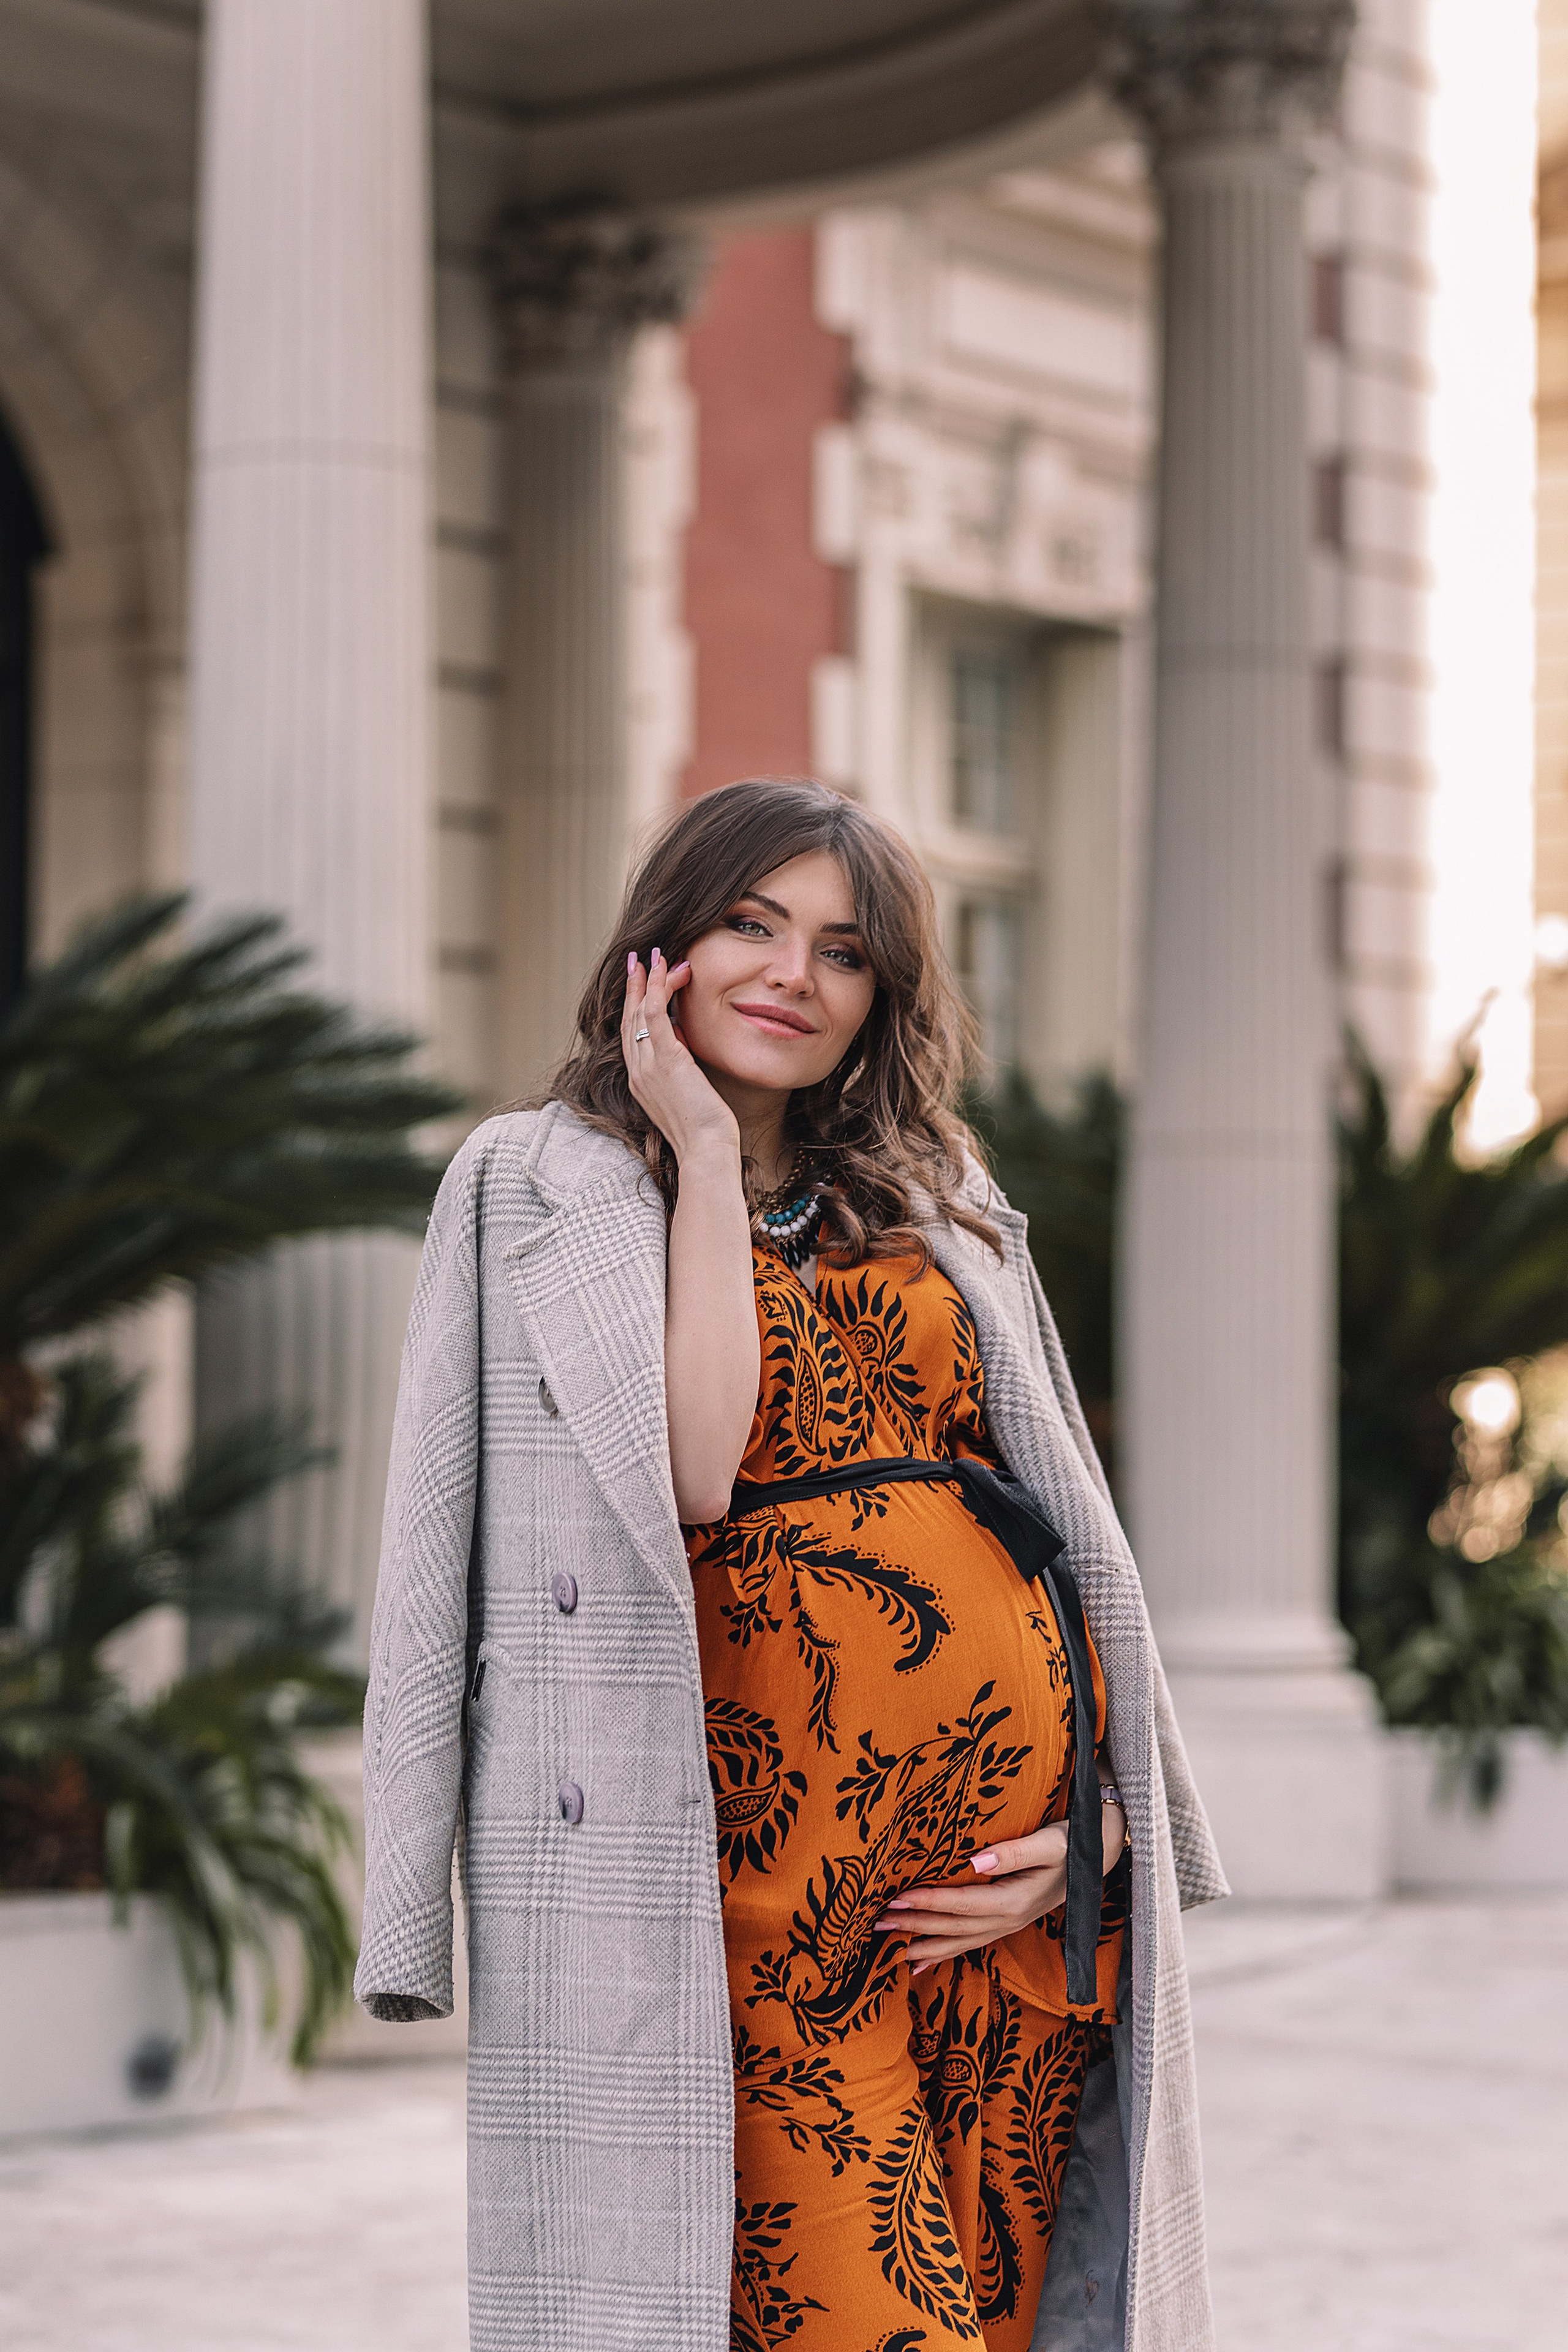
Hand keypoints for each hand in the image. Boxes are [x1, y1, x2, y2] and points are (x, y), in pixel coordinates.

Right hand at [621, 949, 738, 1168]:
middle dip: (634, 986)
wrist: (705, 1150)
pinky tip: (668, 971)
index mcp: (641, 1082)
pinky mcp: (666, 1060)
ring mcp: (648, 1066)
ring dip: (648, 980)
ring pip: (640, 1011)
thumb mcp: (688, 1096)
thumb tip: (687, 1048)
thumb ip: (681, 1071)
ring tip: (655, 956)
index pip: (631, 1035)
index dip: (633, 1006)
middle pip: (629, 1018)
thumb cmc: (705, 1132)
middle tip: (639, 959)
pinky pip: (656, 1015)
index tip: (639, 983)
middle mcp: (638, 1072)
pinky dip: (660, 988)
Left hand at [875, 1799, 1126, 1974]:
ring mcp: (1007, 1925)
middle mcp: (1008, 1920)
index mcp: (1015, 1901)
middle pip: (953, 1928)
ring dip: (923, 1945)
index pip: (961, 1904)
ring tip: (888, 1951)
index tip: (895, 1898)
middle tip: (875, 1925)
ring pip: (958, 1941)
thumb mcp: (1050, 1842)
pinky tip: (919, 1964)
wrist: (1098, 1856)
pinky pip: (969, 1943)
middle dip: (914, 1927)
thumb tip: (976, 1860)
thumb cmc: (1073, 1843)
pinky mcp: (1005, 1922)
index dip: (928, 1902)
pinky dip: (943, 1953)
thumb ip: (1014, 1852)